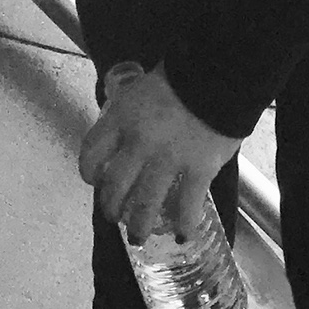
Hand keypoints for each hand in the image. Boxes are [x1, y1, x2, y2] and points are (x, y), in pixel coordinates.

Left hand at [78, 63, 242, 241]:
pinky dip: (184, 224)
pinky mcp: (198, 170)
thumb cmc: (182, 74)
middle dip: (112, 207)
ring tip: (139, 236)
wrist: (220, 72)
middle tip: (115, 216)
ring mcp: (168, 159)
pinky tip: (183, 234)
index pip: (92, 151)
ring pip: (145, 204)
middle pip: (115, 185)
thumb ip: (134, 112)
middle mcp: (139, 142)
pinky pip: (187, 206)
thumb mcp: (143, 87)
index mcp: (122, 117)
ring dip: (140, 225)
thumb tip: (131, 130)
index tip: (94, 180)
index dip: (89, 171)